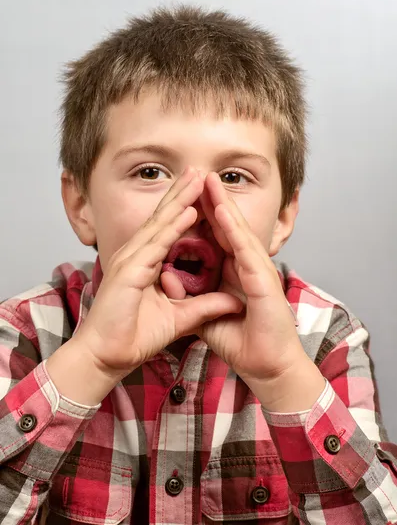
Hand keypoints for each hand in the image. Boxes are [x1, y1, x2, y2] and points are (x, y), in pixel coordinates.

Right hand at [47, 168, 241, 403]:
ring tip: (198, 177)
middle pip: (163, 217)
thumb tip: (232, 300)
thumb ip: (204, 306)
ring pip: (160, 224)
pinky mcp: (129, 272)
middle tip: (200, 170)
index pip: (168, 228)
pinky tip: (189, 211)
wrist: (106, 358)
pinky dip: (173, 227)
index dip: (185, 207)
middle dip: (183, 192)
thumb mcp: (180, 318)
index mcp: (144, 262)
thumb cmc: (133, 337)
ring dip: (180, 199)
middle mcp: (135, 255)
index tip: (203, 190)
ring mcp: (130, 260)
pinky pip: (156, 245)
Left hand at [198, 173, 323, 410]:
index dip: (203, 215)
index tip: (187, 194)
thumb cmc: (244, 344)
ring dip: (223, 205)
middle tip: (199, 173)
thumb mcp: (207, 318)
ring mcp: (259, 271)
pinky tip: (222, 211)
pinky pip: (246, 249)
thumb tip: (172, 285)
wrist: (269, 368)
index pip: (218, 237)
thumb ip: (193, 300)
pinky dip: (234, 228)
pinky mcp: (264, 282)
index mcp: (236, 273)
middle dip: (213, 200)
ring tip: (209, 180)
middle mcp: (249, 266)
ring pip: (238, 231)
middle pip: (228, 227)